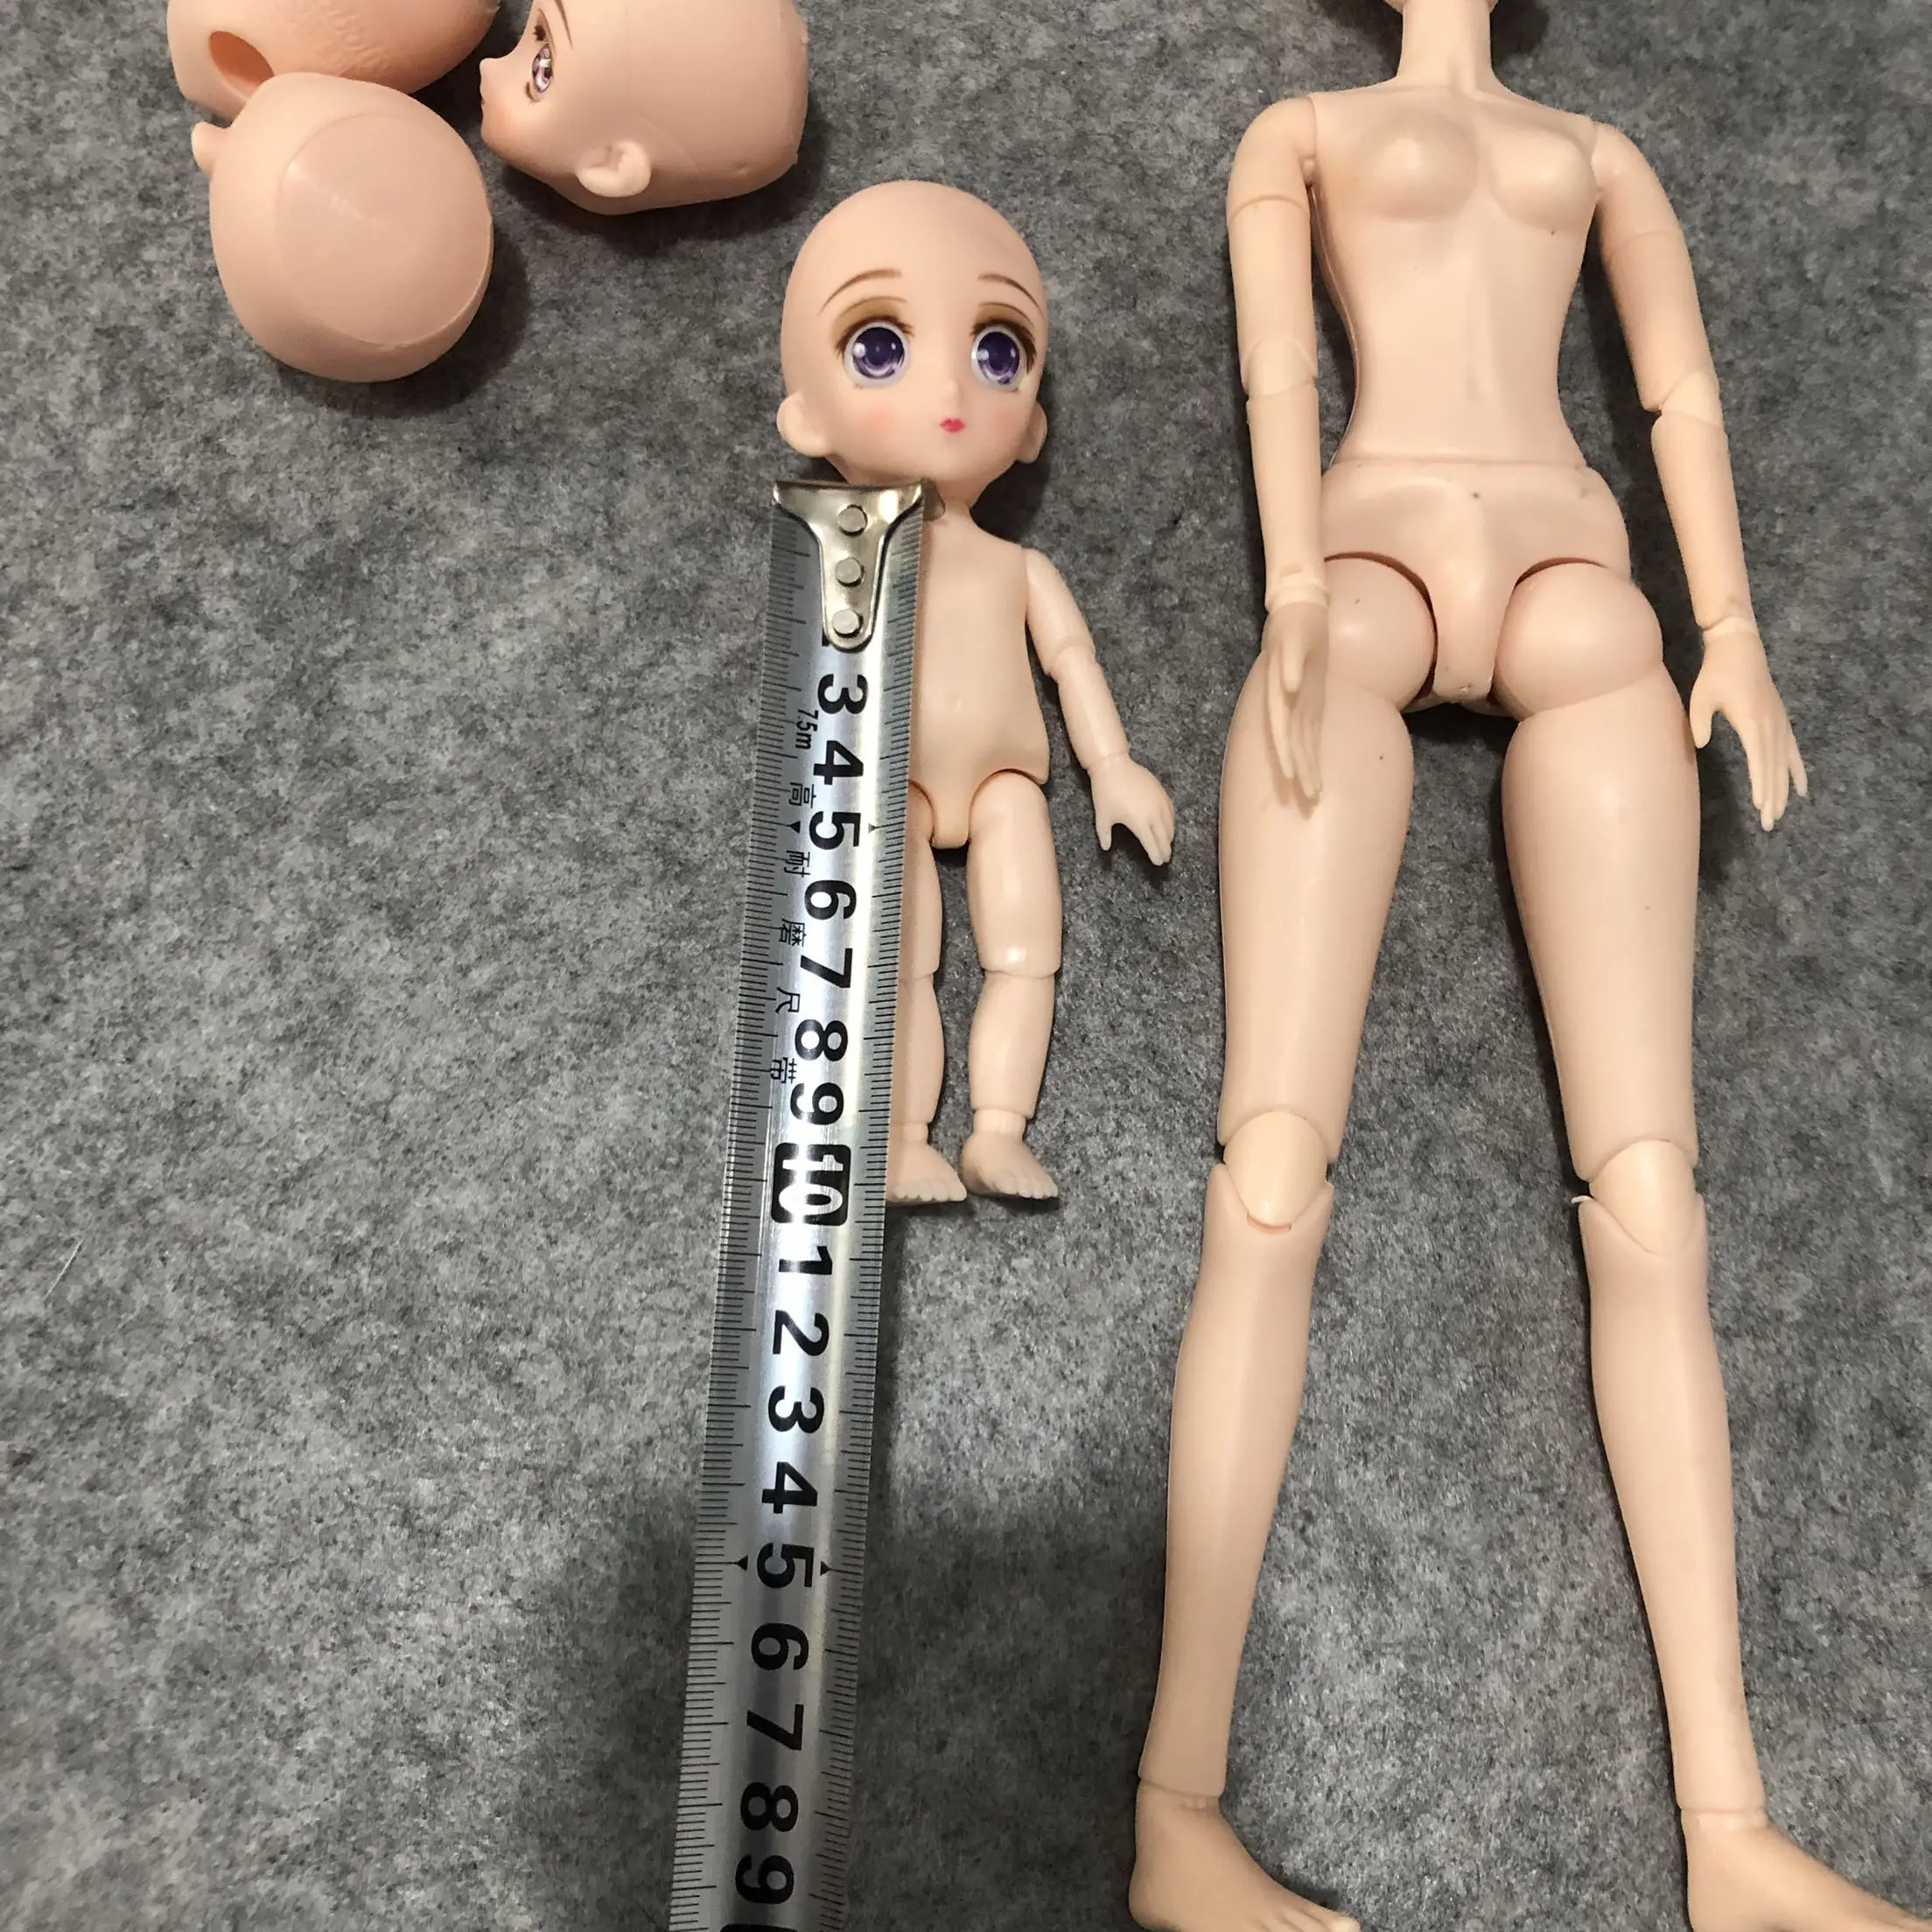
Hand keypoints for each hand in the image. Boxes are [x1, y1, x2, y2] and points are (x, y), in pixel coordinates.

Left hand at [1090, 755, 1174, 863]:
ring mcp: (1160, 803)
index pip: (1152, 845)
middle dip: (1166, 850)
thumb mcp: (1102, 817)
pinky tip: (1168, 825)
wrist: (1114, 766)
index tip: (1159, 863)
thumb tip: (1106, 848)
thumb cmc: (1106, 792)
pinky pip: (1171, 811)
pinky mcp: (1162, 792)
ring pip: (1170, 825)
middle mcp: (1154, 815)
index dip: (1156, 855)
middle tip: (1165, 858)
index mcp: (1140, 824)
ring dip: (1169, 836)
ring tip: (1167, 844)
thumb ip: (1105, 835)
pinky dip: (1171, 821)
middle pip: (1164, 838)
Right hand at [1261, 599, 1326, 801]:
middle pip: (1296, 744)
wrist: (1299, 612)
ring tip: (1311, 791)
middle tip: (1310, 798)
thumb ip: (1289, 664)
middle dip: (1302, 771)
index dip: (1295, 760)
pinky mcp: (1308, 696)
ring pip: (1300, 741)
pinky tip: (1305, 758)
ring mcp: (1299, 702)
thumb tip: (1289, 689)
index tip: (1299, 783)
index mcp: (1288, 695)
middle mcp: (1293, 703)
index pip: (1291, 736)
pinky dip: (1307, 740)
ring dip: (1304, 765)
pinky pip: (1308, 726)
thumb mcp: (1294, 641)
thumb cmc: (1297, 626)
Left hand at [1688, 624, 1807, 830]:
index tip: (1761, 805)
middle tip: (1769, 823)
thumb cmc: (1717, 674)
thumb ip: (1699, 722)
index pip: (1758, 759)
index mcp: (1752, 720)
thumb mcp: (1702, 697)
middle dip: (1772, 797)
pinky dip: (1797, 771)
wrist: (1740, 649)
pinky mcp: (1781, 721)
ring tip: (1779, 814)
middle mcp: (1771, 724)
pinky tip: (1802, 790)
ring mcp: (1779, 723)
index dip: (1761, 784)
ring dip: (1783, 790)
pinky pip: (1793, 751)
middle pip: (1774, 767)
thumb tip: (1701, 745)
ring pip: (1784, 763)